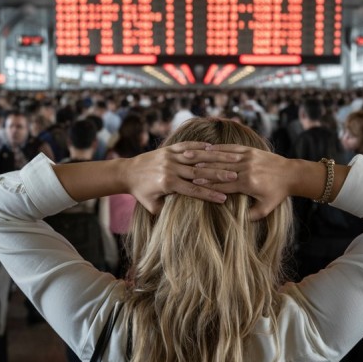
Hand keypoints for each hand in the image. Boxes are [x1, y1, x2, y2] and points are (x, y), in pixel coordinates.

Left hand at [123, 142, 241, 214]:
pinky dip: (200, 146)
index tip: (224, 199)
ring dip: (214, 158)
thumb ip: (168, 210)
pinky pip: (187, 146)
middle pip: (199, 172)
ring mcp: (169, 156)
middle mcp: (170, 168)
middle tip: (235, 176)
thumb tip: (187, 216)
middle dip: (218, 174)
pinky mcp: (168, 148)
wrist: (127, 172)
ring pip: (196, 157)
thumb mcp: (152, 206)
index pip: (194, 190)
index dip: (210, 195)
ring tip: (230, 159)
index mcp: (168, 183)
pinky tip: (213, 147)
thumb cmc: (141, 192)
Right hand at [187, 144, 294, 220]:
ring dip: (206, 158)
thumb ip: (250, 216)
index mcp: (248, 183)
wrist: (291, 174)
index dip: (207, 185)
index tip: (193, 184)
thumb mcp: (265, 209)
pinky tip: (207, 149)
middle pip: (219, 169)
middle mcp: (246, 168)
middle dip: (202, 171)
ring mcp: (248, 157)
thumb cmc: (277, 193)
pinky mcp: (250, 150)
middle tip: (187, 171)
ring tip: (191, 158)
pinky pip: (231, 148)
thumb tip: (236, 221)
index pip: (223, 184)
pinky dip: (218, 149)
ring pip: (223, 157)